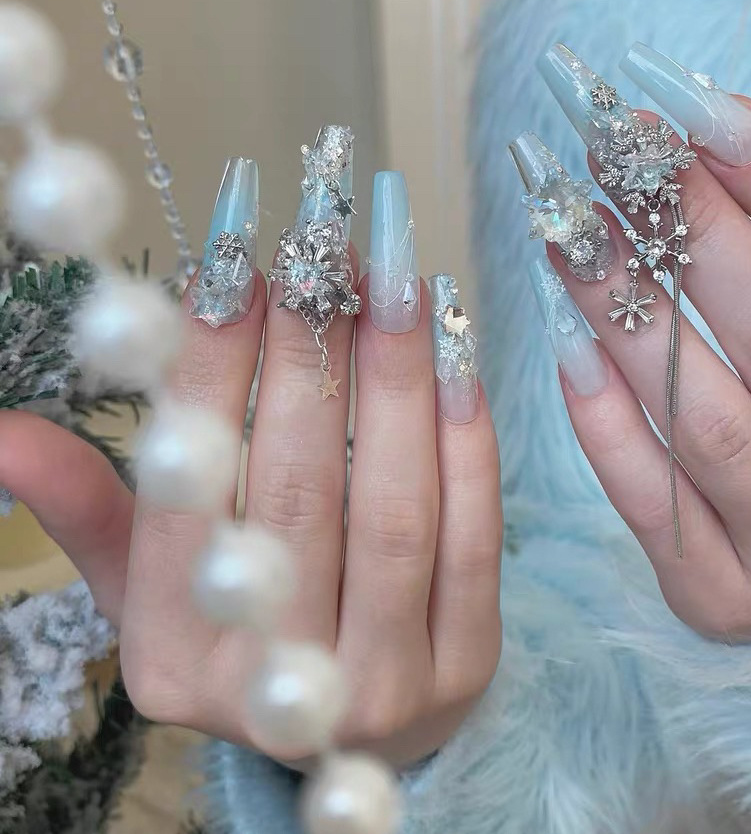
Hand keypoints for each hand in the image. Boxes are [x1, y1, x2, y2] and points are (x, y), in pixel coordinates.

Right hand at [0, 240, 501, 768]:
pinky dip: (465, 436)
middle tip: (322, 251)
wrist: (355, 728)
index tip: (234, 266)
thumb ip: (92, 510)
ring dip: (397, 380)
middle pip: (299, 494)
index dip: (210, 373)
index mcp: (176, 660)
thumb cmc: (243, 631)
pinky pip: (474, 534)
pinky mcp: (468, 663)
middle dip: (310, 355)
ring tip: (393, 280)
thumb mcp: (155, 586)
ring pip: (395, 508)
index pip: (188, 498)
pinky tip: (453, 354)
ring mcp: (384, 683)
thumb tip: (3, 434)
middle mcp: (278, 682)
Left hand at [535, 44, 750, 638]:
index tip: (699, 108)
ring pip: (703, 420)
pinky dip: (602, 417)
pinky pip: (650, 499)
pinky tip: (562, 338)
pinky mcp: (724, 599)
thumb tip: (716, 142)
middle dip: (690, 233)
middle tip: (610, 153)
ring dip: (625, 311)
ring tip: (563, 227)